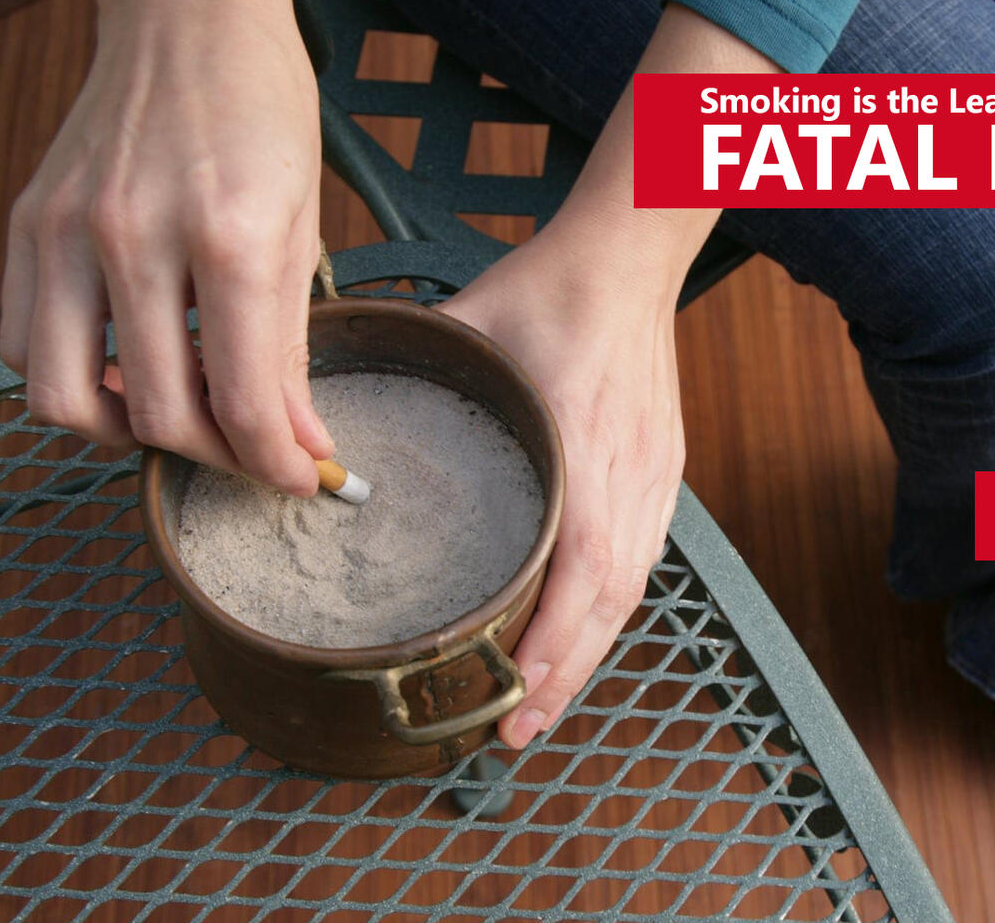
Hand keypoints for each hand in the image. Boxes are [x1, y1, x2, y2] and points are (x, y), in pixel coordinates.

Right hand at [0, 0, 330, 494]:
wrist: (190, 20)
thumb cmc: (262, 114)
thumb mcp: (299, 226)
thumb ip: (291, 344)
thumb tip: (302, 442)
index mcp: (224, 236)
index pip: (240, 398)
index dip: (274, 462)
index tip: (298, 478)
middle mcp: (134, 237)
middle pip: (156, 413)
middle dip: (215, 457)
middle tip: (248, 452)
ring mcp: (66, 231)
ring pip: (61, 396)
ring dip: (124, 432)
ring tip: (178, 415)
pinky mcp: (26, 225)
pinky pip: (18, 343)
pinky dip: (67, 379)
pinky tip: (121, 365)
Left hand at [439, 214, 684, 747]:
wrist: (628, 259)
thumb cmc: (550, 291)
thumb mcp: (466, 330)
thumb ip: (407, 378)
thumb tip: (332, 417)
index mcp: (584, 448)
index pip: (583, 570)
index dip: (554, 645)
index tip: (516, 701)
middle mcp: (631, 476)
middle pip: (611, 603)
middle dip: (566, 677)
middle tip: (516, 736)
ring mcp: (655, 478)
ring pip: (632, 589)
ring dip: (589, 653)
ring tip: (542, 705)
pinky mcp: (662, 472)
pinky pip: (644, 560)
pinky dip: (610, 610)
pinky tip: (580, 636)